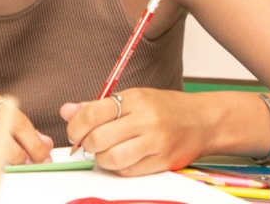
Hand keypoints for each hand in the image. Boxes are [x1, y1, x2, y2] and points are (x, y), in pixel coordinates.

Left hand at [61, 88, 206, 176]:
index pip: (92, 113)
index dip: (75, 127)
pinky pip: (128, 171)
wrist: (202, 121)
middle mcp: (145, 119)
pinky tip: (122, 158)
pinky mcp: (162, 162)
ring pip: (111, 158)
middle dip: (86, 145)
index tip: (74, 132)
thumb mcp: (132, 98)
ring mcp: (155, 142)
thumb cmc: (164, 108)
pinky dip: (118, 168)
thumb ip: (97, 106)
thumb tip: (67, 111)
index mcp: (134, 99)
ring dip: (101, 159)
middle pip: (98, 138)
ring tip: (105, 152)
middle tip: (89, 143)